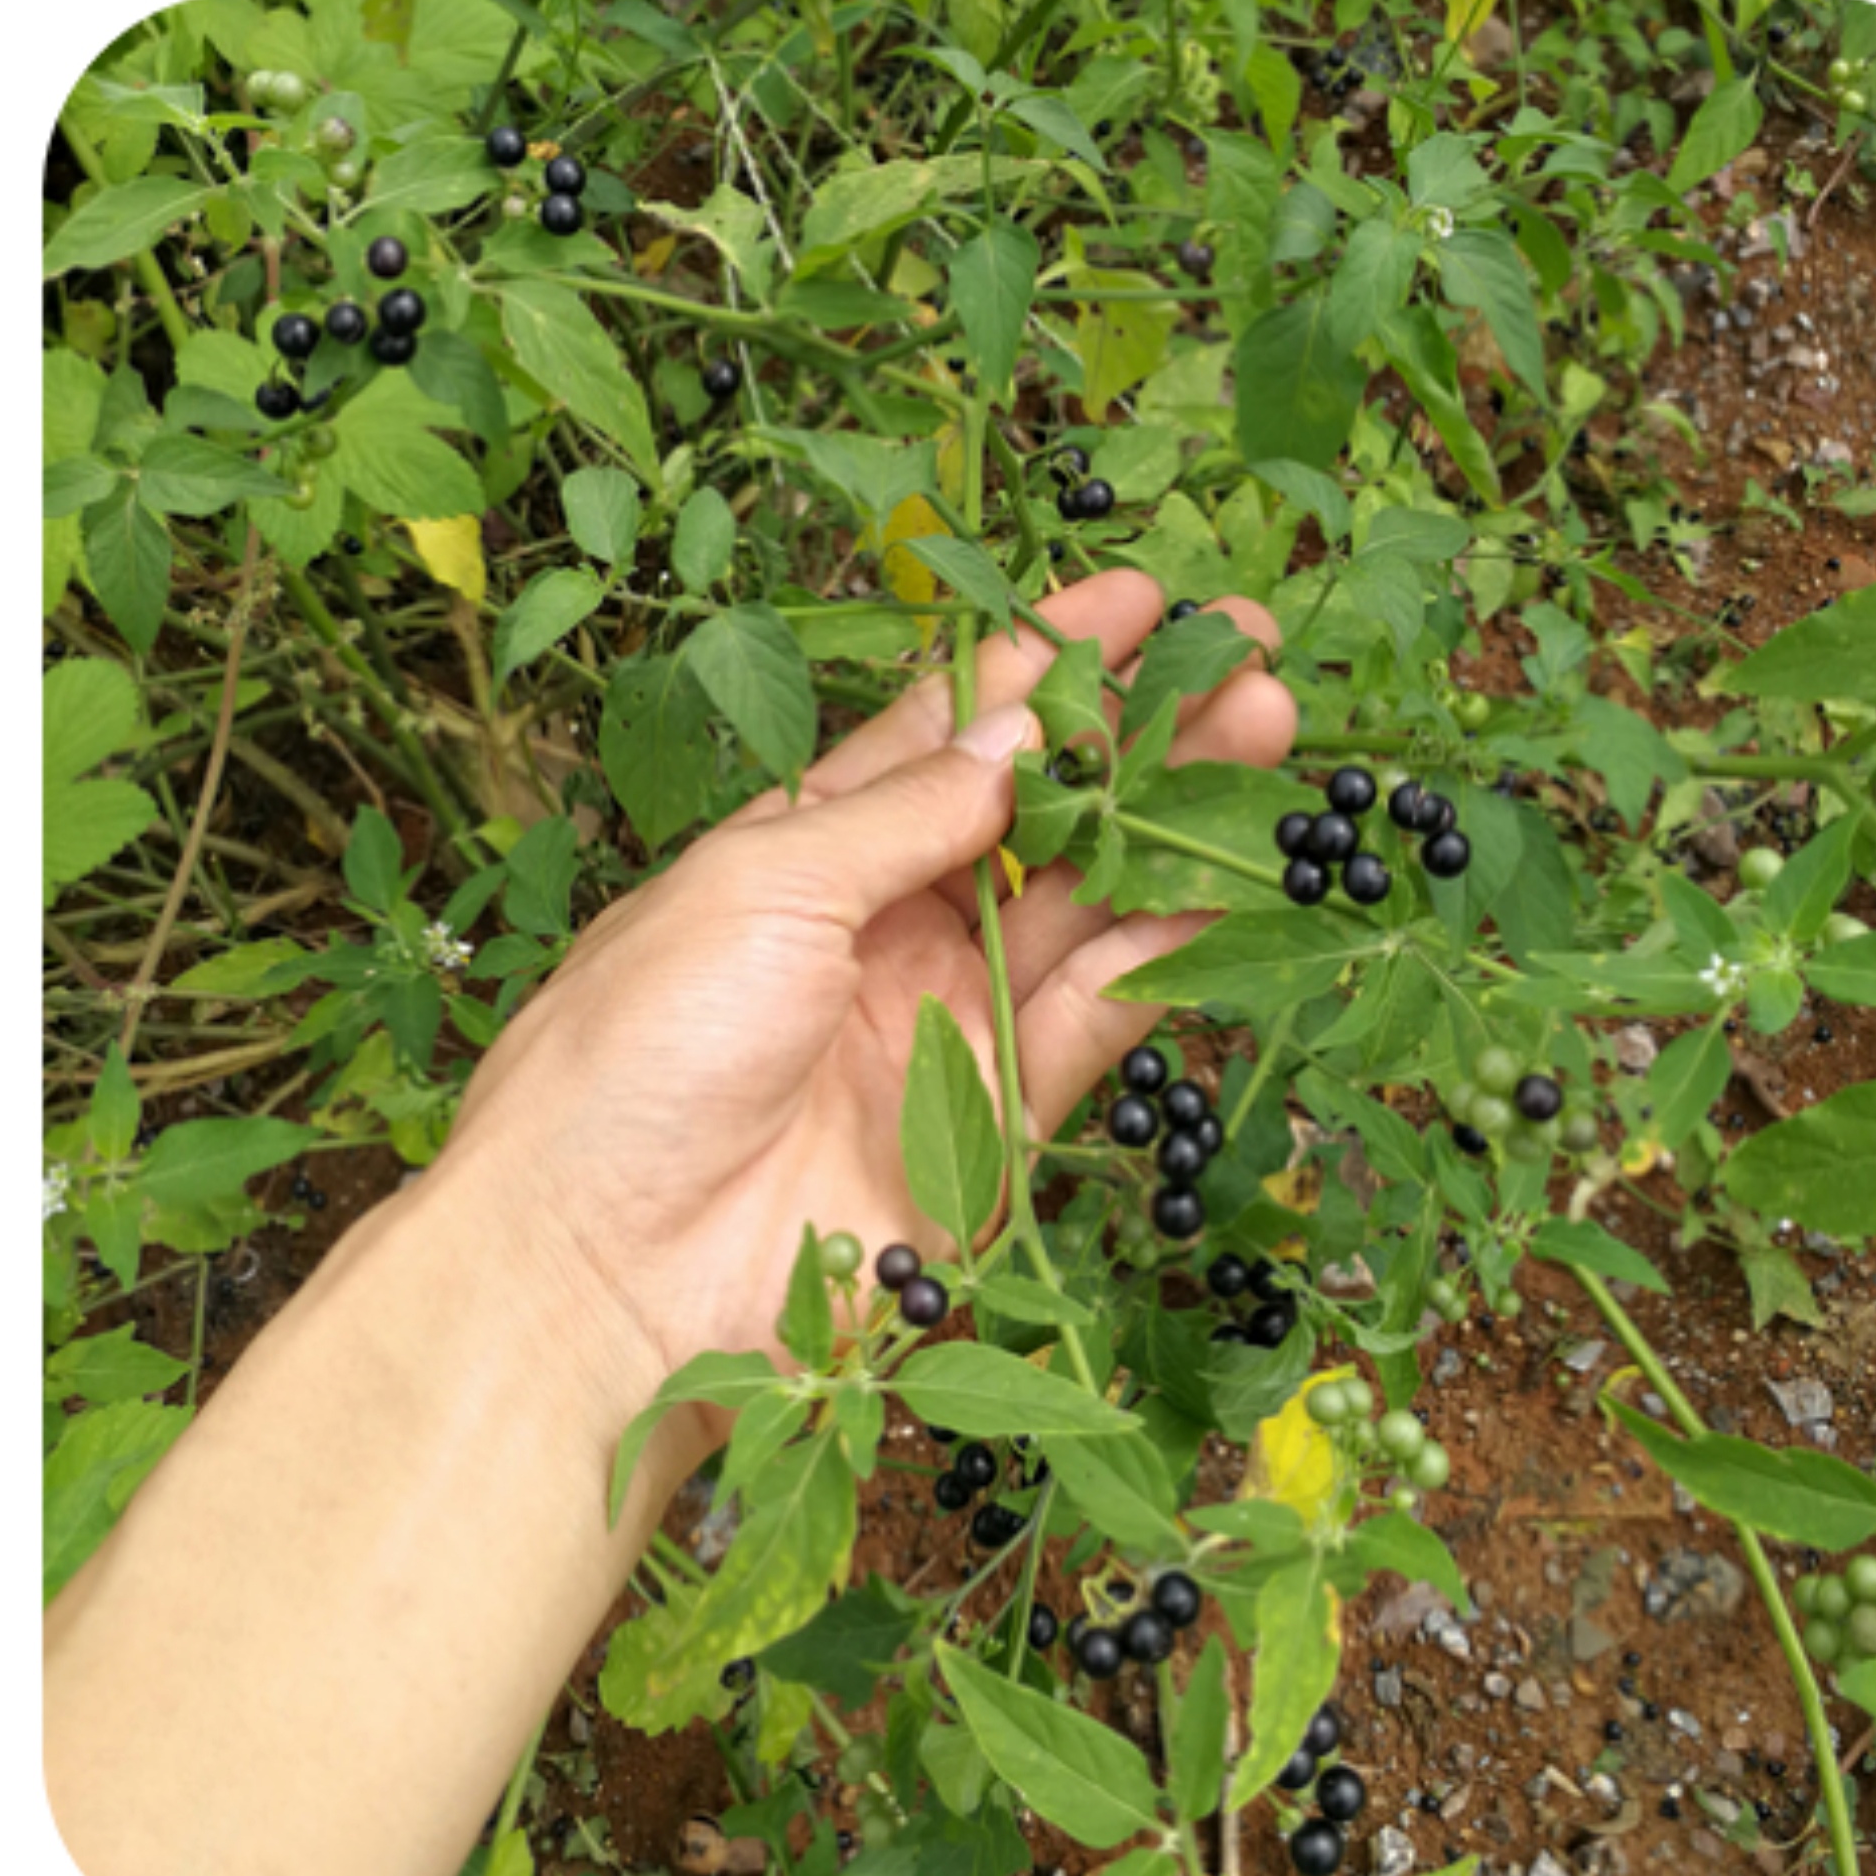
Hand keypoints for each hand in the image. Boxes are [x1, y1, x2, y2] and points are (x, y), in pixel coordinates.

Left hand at [429, 567, 1293, 1381]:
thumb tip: (1024, 729)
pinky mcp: (998, 1127)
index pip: (946, 736)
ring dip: (1179, 823)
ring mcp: (948, 1025)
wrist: (604, 1275)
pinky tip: (1226, 886)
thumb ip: (903, 811)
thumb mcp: (756, 886)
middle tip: (1245, 657)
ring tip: (1271, 735)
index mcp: (804, 854)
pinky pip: (1099, 1021)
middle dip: (1145, 733)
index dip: (1044, 663)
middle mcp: (886, 930)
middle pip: (1044, 812)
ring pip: (1093, 904)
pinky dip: (1166, 956)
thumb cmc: (635, 1057)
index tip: (1141, 599)